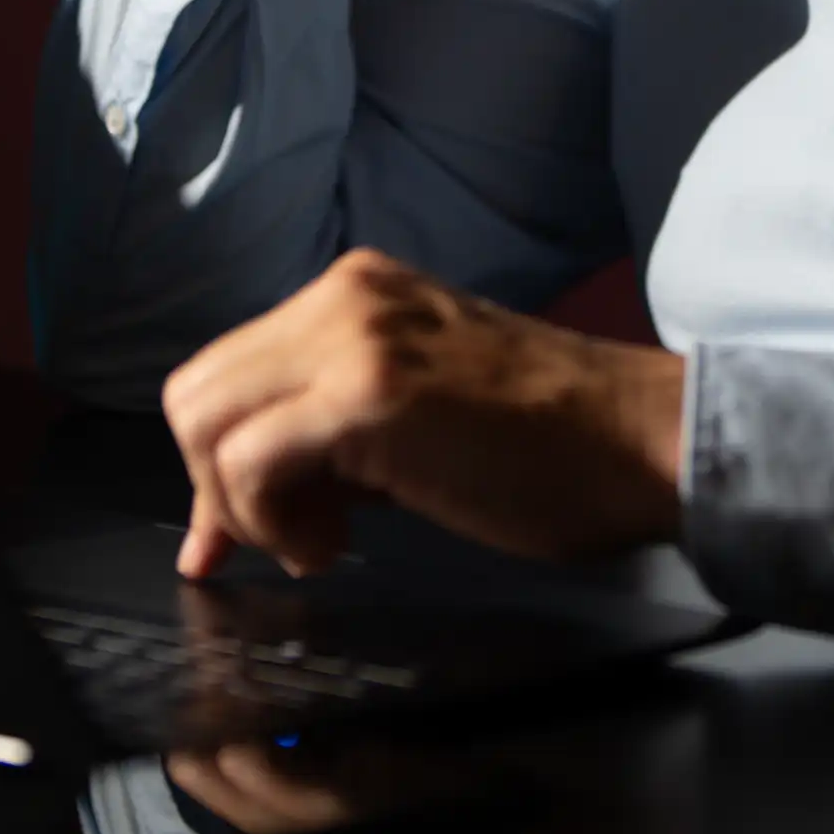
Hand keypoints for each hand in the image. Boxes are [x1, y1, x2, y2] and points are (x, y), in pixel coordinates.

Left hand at [160, 249, 685, 577]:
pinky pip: (250, 460)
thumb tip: (226, 521)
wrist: (638, 438)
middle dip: (218, 486)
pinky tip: (335, 542)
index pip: (228, 371)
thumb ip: (324, 447)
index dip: (217, 463)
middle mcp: (343, 295)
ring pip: (205, 421)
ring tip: (325, 538)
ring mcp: (353, 336)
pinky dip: (269, 519)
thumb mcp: (415, 416)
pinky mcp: (367, 392)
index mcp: (355, 291)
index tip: (237, 532)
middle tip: (294, 535)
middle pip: (195, 393)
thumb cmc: (549, 443)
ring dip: (245, 506)